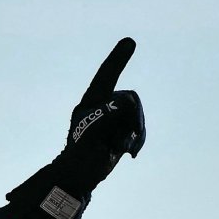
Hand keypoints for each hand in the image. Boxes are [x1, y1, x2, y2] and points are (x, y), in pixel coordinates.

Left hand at [57, 38, 145, 188]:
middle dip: (133, 117)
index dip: (118, 59)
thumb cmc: (81, 152)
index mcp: (90, 102)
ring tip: (120, 149)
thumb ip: (111, 110)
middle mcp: (102, 107)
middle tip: (123, 137)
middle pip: (130, 99)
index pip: (106, 76)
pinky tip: (129, 154)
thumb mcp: (94, 128)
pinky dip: (137, 141)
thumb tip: (127, 105)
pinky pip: (138, 130)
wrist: (80, 176)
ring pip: (137, 116)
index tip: (130, 42)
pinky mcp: (119, 133)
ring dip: (134, 133)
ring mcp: (112, 120)